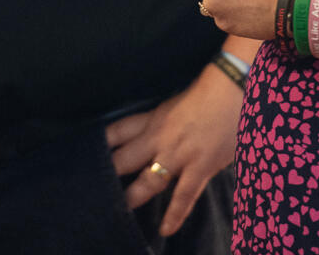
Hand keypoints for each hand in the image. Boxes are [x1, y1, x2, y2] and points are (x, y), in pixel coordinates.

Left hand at [105, 64, 242, 236]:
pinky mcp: (199, 168)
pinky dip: (175, 214)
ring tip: (118, 210)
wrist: (233, 89)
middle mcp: (158, 138)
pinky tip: (166, 229)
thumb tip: (154, 138)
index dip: (101, 143)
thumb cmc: (207, 93)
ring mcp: (178, 155)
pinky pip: (184, 196)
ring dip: (133, 196)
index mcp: (152, 118)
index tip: (85, 154)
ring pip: (148, 181)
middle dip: (109, 173)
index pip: (117, 131)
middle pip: (124, 159)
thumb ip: (162, 122)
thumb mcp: (175, 104)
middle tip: (92, 188)